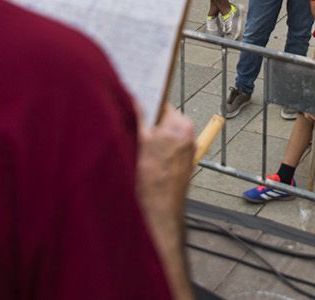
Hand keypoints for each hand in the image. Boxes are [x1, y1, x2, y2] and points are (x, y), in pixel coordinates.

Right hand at [134, 105, 193, 279]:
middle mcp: (187, 138)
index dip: (144, 101)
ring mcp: (185, 153)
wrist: (158, 216)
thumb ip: (136, 116)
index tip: (131, 99)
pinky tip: (139, 161)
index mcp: (181, 126)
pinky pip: (164, 151)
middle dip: (144, 123)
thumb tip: (132, 97)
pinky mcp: (180, 167)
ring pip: (161, 136)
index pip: (161, 102)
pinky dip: (152, 152)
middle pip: (161, 120)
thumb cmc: (152, 184)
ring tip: (133, 148)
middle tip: (127, 126)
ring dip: (147, 139)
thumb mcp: (137, 141)